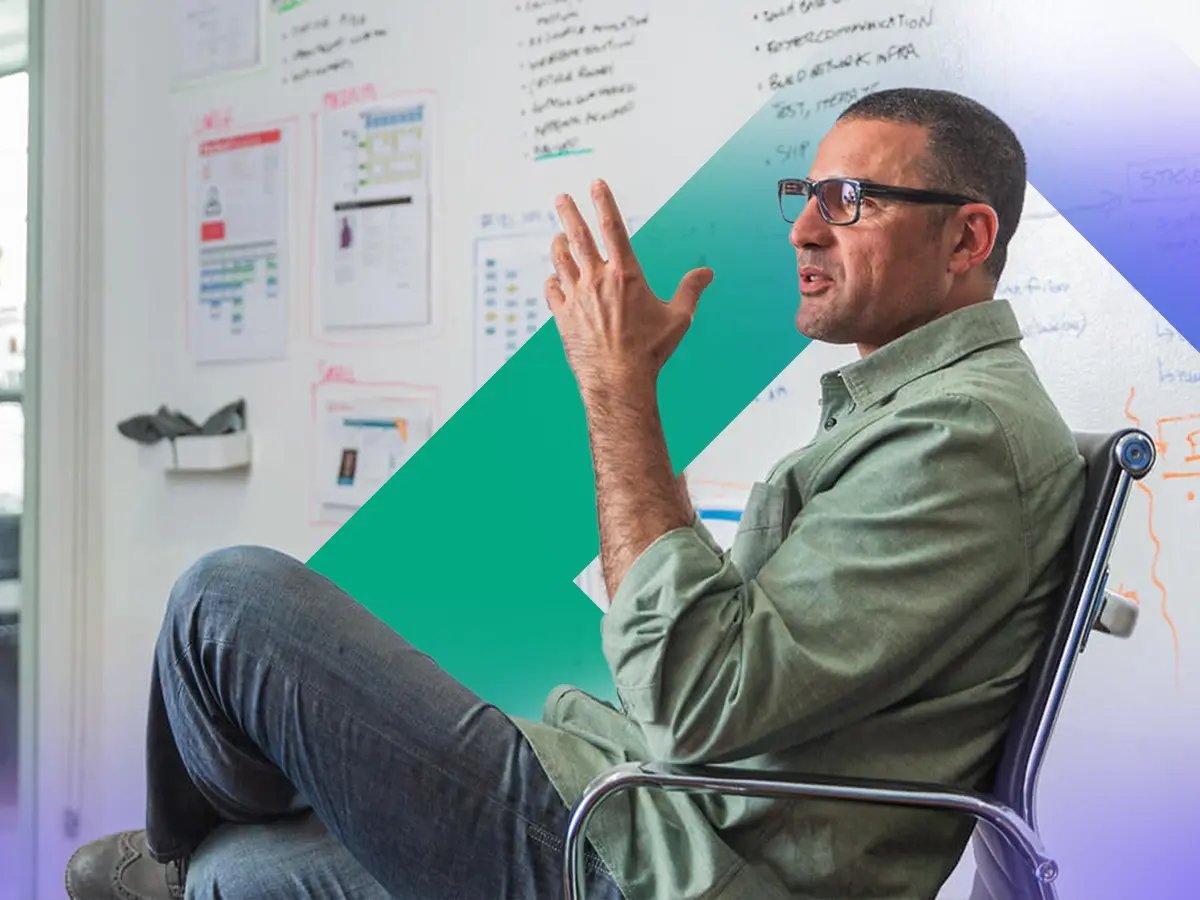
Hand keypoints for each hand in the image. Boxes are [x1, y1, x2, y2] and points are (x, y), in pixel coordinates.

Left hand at [545, 180, 713, 393]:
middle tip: (561, 197)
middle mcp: (596, 279)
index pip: (612, 227)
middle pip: (578, 236)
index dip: (604, 202)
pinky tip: (554, 279)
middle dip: (569, 212)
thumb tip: (708, 273)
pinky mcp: (562, 316)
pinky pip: (552, 290)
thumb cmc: (650, 351)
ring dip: (559, 245)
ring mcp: (576, 297)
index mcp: (625, 274)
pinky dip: (553, 281)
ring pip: (561, 260)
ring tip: (557, 236)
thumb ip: (691, 290)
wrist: (618, 380)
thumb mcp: (678, 319)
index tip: (595, 183)